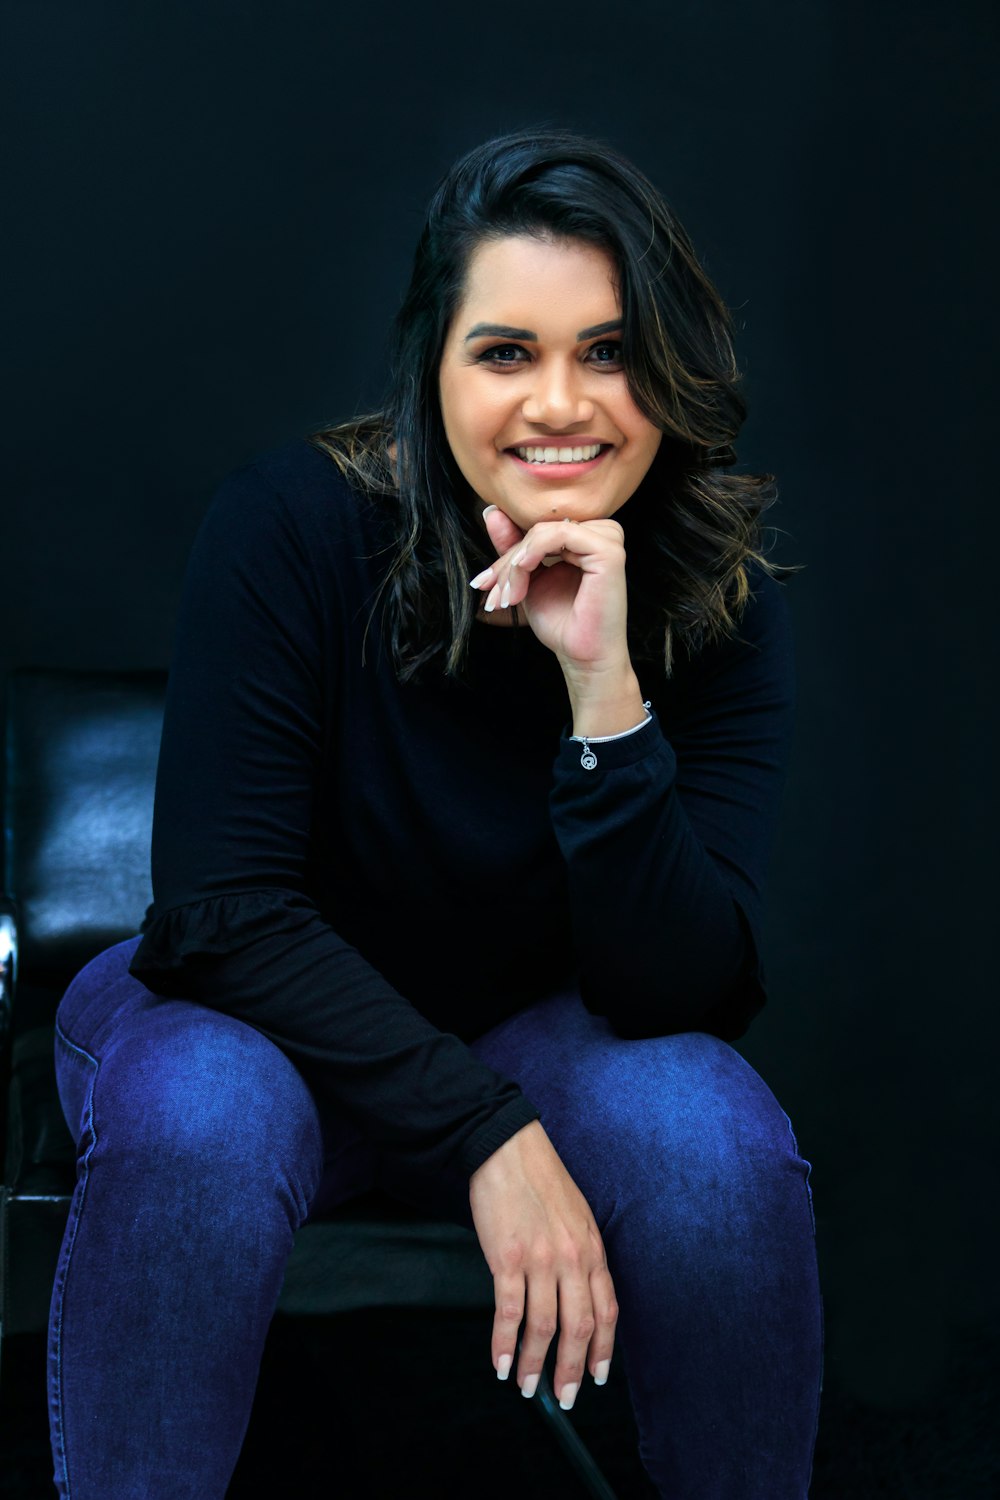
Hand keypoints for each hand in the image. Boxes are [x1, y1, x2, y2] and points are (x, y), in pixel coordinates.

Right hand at [468, 1120, 618, 1407]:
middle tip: (565, 1397)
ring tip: (528, 1386)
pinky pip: (508, 1312)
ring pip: (544, 1327)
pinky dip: (504, 1343)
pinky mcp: (507, 1258)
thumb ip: (579, 1255)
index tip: (597, 1377)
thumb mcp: (576, 1216)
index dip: (602, 1350)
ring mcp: (540, 1259)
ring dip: (536, 1364)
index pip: (606, 1311)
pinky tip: (500, 1362)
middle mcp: (572, 1258)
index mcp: (592, 1249)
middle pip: (579, 1327)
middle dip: (572, 1370)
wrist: (508, 1148)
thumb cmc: (540, 1180)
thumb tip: (574, 1294)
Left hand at [471, 505, 645, 734]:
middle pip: (537, 530)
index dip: (507, 554)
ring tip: (508, 596)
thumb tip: (491, 512)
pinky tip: (522, 571)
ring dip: (517, 563)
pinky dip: (534, 551)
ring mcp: (608, 539)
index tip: (483, 583)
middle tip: (493, 594)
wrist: (582, 657)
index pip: (536, 530)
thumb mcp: (527, 580)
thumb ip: (513, 547)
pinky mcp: (609, 551)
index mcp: (585, 537)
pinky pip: (561, 534)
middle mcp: (600, 532)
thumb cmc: (561, 623)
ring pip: (544, 532)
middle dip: (508, 563)